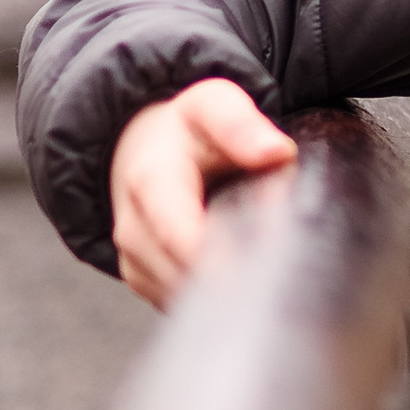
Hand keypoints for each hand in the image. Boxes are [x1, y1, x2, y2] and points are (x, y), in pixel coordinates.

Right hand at [109, 81, 296, 310]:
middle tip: (273, 273)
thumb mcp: (213, 106)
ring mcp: (135, 261)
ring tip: (258, 270)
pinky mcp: (144, 282)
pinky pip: (179, 303)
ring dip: (221, 290)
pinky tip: (236, 280)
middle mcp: (132, 228)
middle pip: (181, 271)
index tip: (251, 269)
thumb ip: (241, 124)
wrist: (145, 149)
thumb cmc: (189, 130)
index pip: (176, 230)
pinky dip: (211, 298)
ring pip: (181, 295)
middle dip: (229, 275)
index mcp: (150, 181)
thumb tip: (277, 153)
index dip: (212, 255)